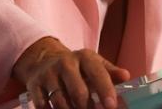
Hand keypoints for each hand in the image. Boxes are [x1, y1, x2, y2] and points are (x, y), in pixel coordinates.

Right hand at [12, 36, 129, 108]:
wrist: (44, 59)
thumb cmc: (77, 67)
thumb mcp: (94, 64)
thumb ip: (110, 72)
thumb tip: (126, 76)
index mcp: (84, 57)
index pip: (97, 73)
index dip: (105, 90)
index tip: (112, 106)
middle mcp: (65, 63)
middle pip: (78, 92)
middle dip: (87, 108)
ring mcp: (48, 74)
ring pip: (60, 101)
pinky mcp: (35, 85)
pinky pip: (43, 105)